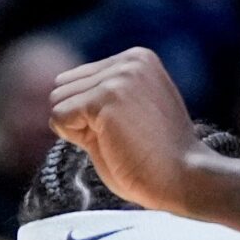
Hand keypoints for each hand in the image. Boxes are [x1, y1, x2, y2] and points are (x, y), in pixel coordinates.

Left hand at [46, 48, 211, 213]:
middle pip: (63, 85)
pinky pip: (58, 116)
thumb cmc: (156, 159)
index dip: (90, 114)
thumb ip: (98, 98)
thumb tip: (54, 95)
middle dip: (80, 118)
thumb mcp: (127, 115)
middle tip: (119, 138)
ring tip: (117, 140)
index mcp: (137, 60)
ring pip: (57, 100)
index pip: (79, 79)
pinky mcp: (107, 97)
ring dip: (77, 128)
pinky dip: (74, 137)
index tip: (128, 130)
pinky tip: (111, 144)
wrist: (185, 179)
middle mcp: (130, 60)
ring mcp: (119, 76)